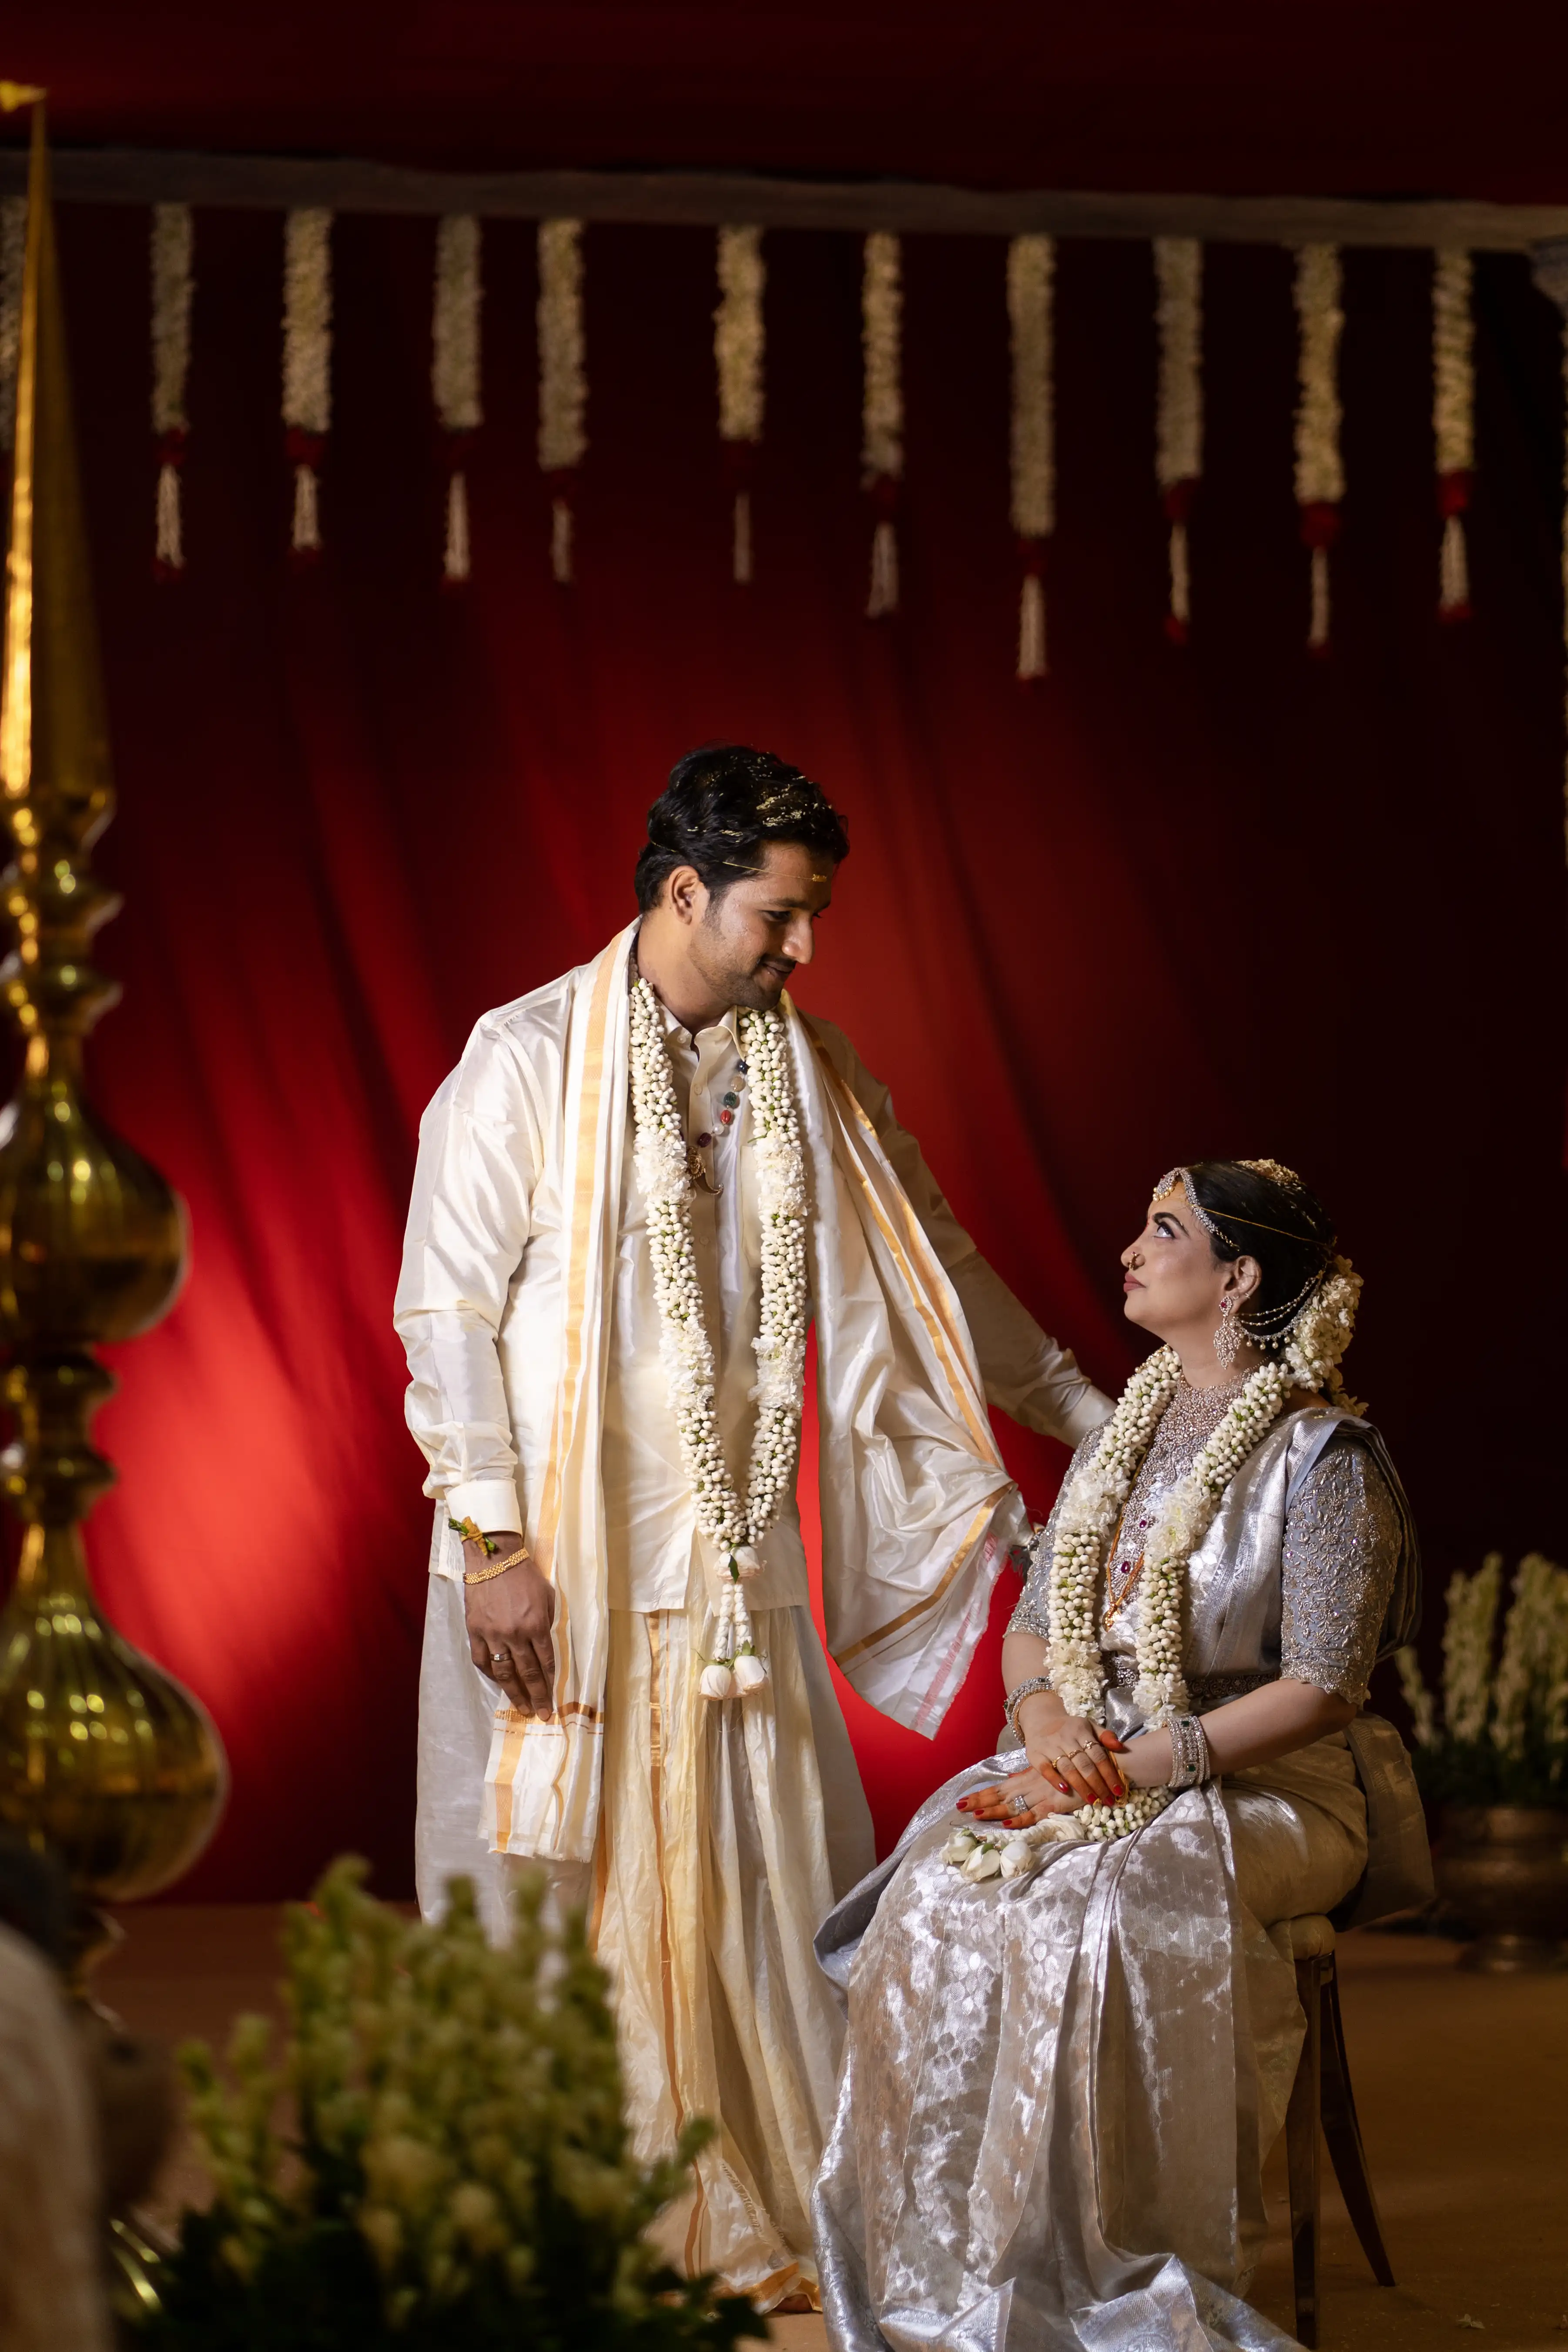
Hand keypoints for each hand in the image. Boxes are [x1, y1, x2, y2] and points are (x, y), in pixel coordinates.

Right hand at [462, 1535, 555, 1715]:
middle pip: (527, 1673)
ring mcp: (492, 1634)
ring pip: (504, 1672)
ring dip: (514, 1693)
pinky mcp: (474, 1630)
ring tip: (520, 1708)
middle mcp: (515, 1634)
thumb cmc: (525, 1574)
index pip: (546, 1662)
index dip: (551, 1684)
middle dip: (536, 1697)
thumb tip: (550, 1647)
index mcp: (536, 1624)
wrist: (493, 1557)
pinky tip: (498, 1682)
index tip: (553, 1702)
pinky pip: (481, 1660)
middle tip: (540, 1714)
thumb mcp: (548, 1595)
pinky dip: (490, 1674)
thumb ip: (549, 1622)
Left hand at [958, 1765, 1082, 1827]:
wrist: (1097, 1767)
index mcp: (1027, 1779)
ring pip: (1013, 1805)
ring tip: (976, 1815)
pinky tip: (1007, 1823)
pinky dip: (1021, 1820)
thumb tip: (1009, 1780)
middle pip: (1000, 1796)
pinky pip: (1034, 1814)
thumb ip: (1026, 1777)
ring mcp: (1041, 1795)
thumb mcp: (1044, 1772)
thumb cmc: (1071, 1771)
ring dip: (994, 1811)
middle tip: (959, 1807)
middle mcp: (1030, 1786)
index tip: (962, 1800)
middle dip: (980, 1802)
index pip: (999, 1788)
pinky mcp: (1054, 1805)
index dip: (980, 1795)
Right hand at [1022, 1712, 1126, 1804]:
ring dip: (1081, 1787)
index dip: (1109, 1773)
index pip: (1098, 1754)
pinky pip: (1045, 1769)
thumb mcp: (1088, 1726)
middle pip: (1084, 1764)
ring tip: (1093, 1801)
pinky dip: (1055, 1780)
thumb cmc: (1069, 1728)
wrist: (1040, 1720)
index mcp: (1081, 1730)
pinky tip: (1065, 1790)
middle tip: (1108, 1800)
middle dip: (1098, 1784)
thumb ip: (1105, 1736)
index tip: (1119, 1790)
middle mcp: (1065, 1737)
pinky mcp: (1035, 1754)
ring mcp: (1049, 1746)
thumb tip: (1120, 1747)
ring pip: (1067, 1769)